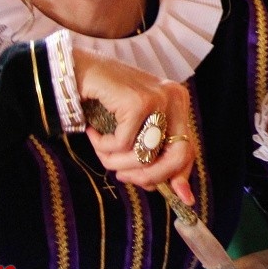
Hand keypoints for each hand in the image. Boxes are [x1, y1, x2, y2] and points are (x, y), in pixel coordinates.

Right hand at [73, 49, 196, 202]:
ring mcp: (158, 97)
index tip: (178, 198)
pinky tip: (94, 132)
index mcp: (178, 103)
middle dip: (148, 176)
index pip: (188, 149)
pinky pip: (122, 144)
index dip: (180, 176)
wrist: (78, 70)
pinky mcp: (138, 101)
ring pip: (145, 155)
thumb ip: (154, 154)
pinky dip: (103, 146)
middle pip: (177, 156)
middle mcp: (174, 98)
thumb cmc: (106, 103)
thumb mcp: (135, 129)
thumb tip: (179, 193)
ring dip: (116, 162)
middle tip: (122, 175)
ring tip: (101, 149)